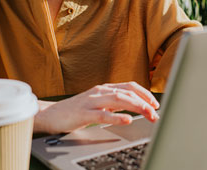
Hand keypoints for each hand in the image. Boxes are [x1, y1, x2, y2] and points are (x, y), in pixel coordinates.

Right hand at [33, 82, 159, 133]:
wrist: (51, 114)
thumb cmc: (76, 110)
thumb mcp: (98, 104)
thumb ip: (114, 103)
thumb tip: (134, 107)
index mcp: (105, 88)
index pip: (129, 86)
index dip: (144, 93)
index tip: (155, 103)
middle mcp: (100, 91)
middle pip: (127, 93)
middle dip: (144, 102)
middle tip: (156, 113)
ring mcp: (92, 101)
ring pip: (118, 100)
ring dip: (136, 107)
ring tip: (148, 114)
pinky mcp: (83, 113)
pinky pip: (102, 114)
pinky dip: (117, 117)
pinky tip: (127, 120)